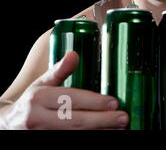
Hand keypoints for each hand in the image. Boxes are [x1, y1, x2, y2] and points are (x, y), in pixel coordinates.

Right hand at [1, 51, 128, 129]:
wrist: (8, 126)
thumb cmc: (32, 103)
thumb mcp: (41, 84)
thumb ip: (59, 71)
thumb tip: (74, 55)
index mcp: (38, 99)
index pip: (70, 100)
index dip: (94, 102)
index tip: (114, 102)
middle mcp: (37, 119)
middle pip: (75, 121)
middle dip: (102, 120)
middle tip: (124, 117)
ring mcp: (41, 135)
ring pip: (76, 134)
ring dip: (100, 131)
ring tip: (120, 127)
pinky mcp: (47, 142)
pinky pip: (71, 140)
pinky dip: (90, 136)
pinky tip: (105, 133)